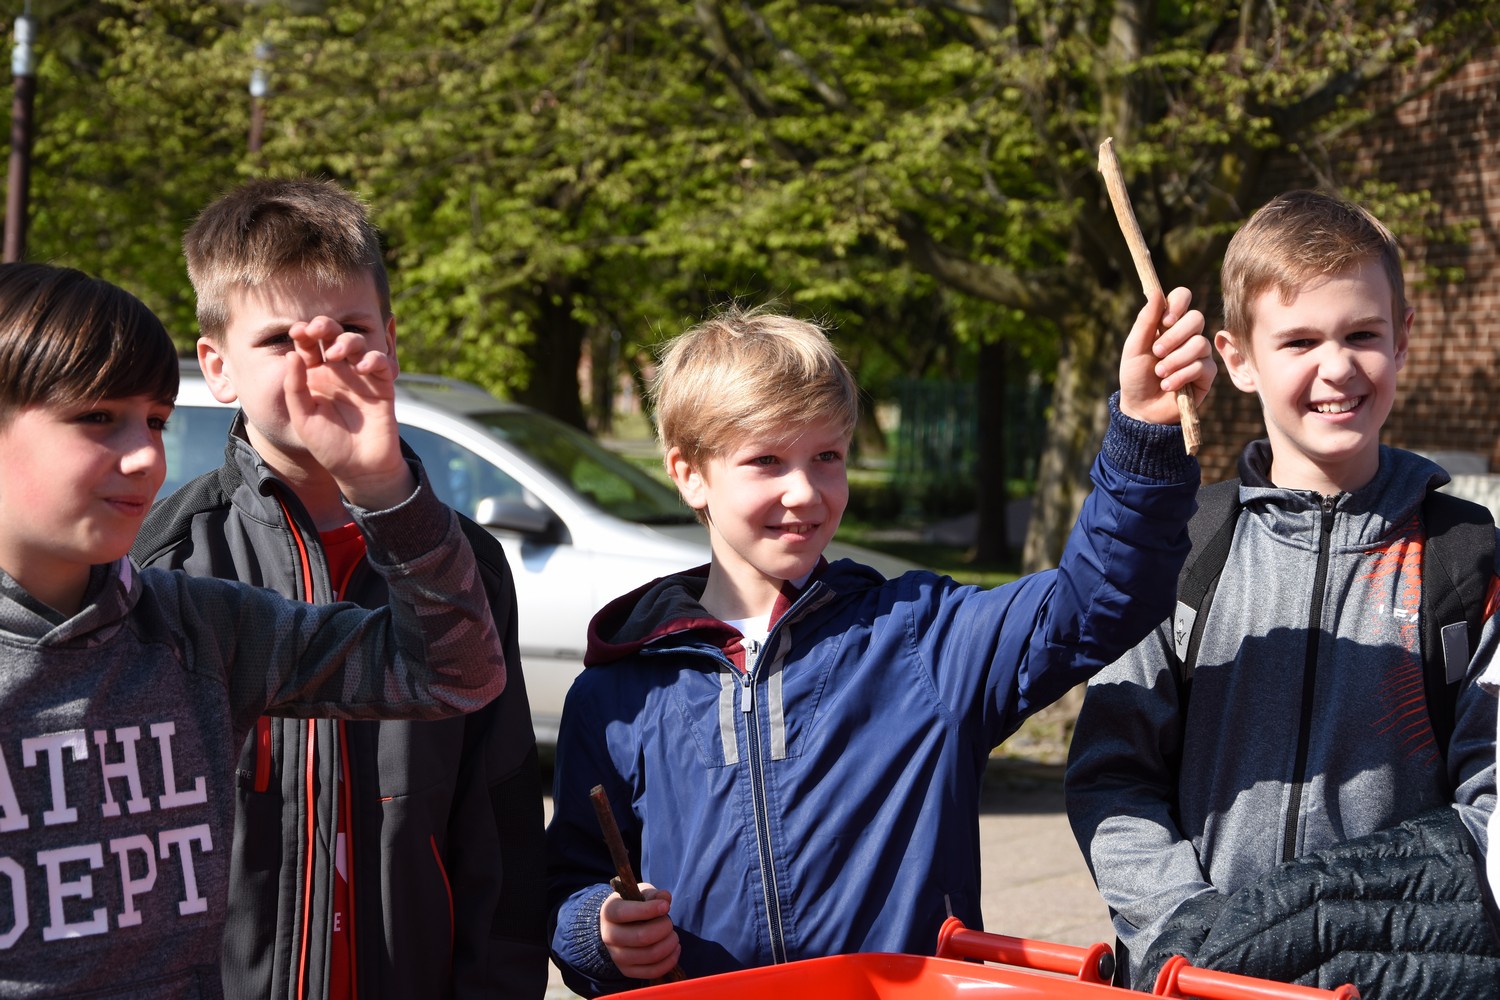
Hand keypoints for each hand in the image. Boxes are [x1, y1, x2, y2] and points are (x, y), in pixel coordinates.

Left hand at [284, 315, 414, 509]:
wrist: (359, 468)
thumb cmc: (327, 445)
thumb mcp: (303, 416)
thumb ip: (295, 386)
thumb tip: (291, 354)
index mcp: (315, 376)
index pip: (308, 346)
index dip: (304, 333)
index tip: (297, 332)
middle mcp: (338, 372)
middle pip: (333, 336)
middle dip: (325, 326)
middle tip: (316, 329)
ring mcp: (361, 377)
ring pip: (357, 343)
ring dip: (346, 341)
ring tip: (335, 353)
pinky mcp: (382, 385)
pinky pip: (380, 362)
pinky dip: (372, 358)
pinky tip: (361, 367)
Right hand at [599, 883, 681, 980]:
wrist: (618, 928)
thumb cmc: (633, 906)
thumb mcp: (640, 894)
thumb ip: (653, 894)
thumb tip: (665, 899)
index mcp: (609, 912)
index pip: (625, 913)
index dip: (649, 910)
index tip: (666, 906)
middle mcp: (609, 936)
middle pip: (642, 937)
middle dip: (664, 928)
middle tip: (669, 922)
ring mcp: (617, 956)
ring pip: (650, 955)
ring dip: (669, 944)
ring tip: (673, 936)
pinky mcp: (627, 971)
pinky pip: (653, 971)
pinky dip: (670, 960)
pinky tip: (674, 949)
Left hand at [1118, 287, 1213, 424]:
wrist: (1141, 408)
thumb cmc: (1135, 376)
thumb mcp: (1134, 348)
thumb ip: (1146, 321)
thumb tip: (1156, 293)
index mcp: (1168, 323)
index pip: (1183, 297)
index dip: (1178, 304)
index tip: (1165, 320)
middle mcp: (1187, 335)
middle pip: (1196, 318)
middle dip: (1174, 336)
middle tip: (1156, 352)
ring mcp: (1199, 354)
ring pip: (1200, 344)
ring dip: (1175, 360)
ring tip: (1159, 373)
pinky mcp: (1207, 374)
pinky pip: (1202, 366)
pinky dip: (1181, 376)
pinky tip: (1167, 385)